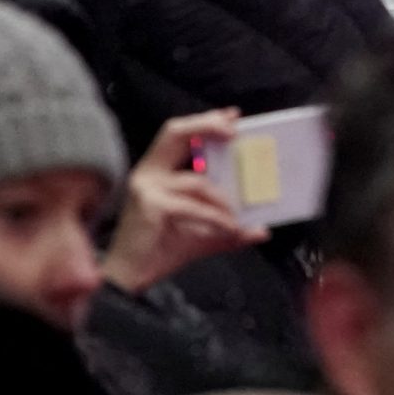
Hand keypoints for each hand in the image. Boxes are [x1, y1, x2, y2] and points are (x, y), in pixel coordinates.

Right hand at [100, 110, 261, 294]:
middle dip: (206, 126)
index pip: (179, 134)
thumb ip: (229, 228)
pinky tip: (229, 229)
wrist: (132, 277)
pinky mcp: (150, 206)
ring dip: (223, 201)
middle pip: (175, 133)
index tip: (232, 117)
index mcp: (157, 171)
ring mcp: (146, 188)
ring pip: (197, 182)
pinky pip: (193, 207)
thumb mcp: (203, 233)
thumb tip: (262, 231)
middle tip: (234, 133)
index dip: (205, 121)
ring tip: (237, 219)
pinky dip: (215, 218)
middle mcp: (148, 173)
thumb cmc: (163, 250)